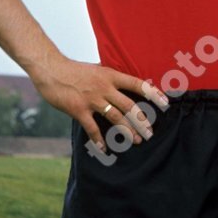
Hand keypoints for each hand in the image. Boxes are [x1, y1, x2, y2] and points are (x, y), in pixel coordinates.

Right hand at [31, 56, 169, 150]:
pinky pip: (92, 128)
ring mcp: (92, 99)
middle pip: (129, 106)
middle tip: (150, 133)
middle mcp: (105, 87)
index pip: (138, 84)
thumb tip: (123, 80)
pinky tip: (104, 148)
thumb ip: (110, 77)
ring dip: (127, 131)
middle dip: (142, 121)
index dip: (153, 94)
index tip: (165, 103)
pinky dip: (98, 139)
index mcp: (111, 75)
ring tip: (136, 140)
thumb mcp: (97, 69)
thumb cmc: (74, 70)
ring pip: (115, 118)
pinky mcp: (79, 110)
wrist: (51, 70)